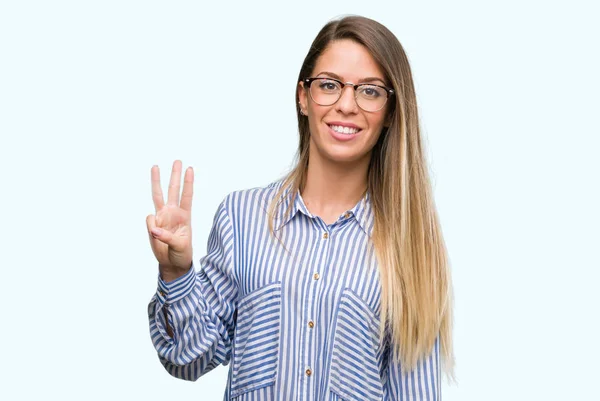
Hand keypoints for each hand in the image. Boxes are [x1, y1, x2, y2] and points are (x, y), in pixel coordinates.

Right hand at [146, 160, 193, 280]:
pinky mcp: (153, 224)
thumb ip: (167, 236)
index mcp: (185, 216)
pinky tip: (156, 235)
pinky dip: (151, 227)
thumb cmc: (182, 253)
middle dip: (175, 175)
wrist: (172, 263)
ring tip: (155, 166)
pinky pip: (149, 220)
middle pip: (173, 190)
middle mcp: (173, 213)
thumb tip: (153, 227)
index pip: (187, 196)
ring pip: (158, 195)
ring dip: (156, 181)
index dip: (188, 183)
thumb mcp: (180, 246)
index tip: (190, 169)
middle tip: (178, 160)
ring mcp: (162, 217)